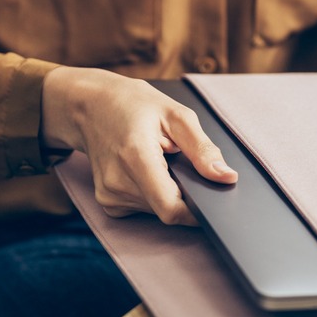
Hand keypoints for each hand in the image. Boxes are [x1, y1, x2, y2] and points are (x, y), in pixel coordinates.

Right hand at [41, 67, 237, 224]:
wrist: (89, 106)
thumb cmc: (134, 105)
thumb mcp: (177, 116)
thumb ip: (204, 150)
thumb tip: (227, 177)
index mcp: (136, 157)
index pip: (171, 208)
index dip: (197, 211)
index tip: (211, 201)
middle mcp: (118, 182)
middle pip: (168, 208)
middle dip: (184, 191)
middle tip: (179, 162)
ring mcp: (110, 195)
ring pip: (158, 209)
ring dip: (168, 190)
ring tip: (160, 161)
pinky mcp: (109, 202)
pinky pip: (145, 207)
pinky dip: (154, 193)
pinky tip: (148, 170)